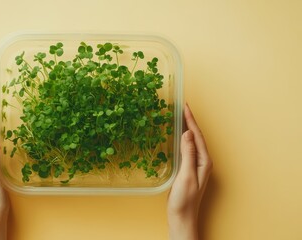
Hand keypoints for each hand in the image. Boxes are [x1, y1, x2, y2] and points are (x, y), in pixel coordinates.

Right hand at [167, 104, 212, 239]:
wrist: (181, 216)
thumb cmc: (184, 199)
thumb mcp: (186, 175)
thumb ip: (188, 154)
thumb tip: (187, 134)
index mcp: (204, 161)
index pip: (197, 136)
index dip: (191, 120)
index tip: (185, 107)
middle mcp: (202, 161)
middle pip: (196, 136)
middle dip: (190, 121)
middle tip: (182, 107)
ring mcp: (196, 165)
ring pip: (191, 142)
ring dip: (186, 128)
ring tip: (179, 117)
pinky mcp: (188, 169)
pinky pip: (186, 148)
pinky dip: (181, 139)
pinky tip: (176, 136)